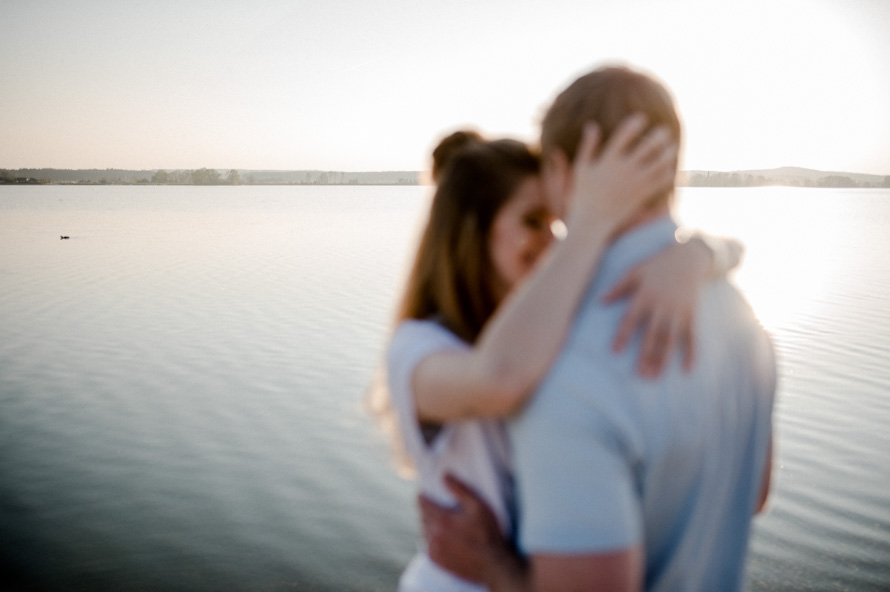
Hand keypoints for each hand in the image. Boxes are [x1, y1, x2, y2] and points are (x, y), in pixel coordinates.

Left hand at [418, 474, 509, 583]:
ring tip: (444, 522)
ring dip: (430, 525)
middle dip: (428, 510)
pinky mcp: (437, 562)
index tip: (428, 493)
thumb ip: (460, 489)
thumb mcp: (478, 506)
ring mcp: (434, 551)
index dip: (424, 496)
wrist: (494, 566)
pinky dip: (433, 539)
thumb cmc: (489, 533)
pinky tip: (445, 537)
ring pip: (424, 531)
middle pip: (422, 517)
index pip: (422, 503)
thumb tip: (444, 476)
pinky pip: (428, 545)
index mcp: (442, 521)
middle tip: (439, 506)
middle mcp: (433, 536)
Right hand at [567, 113, 676, 238]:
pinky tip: (668, 167)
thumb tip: (592, 125)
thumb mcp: (581, 169)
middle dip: (659, 135)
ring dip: (668, 151)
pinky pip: (662, 179)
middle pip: (649, 145)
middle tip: (663, 131)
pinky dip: (668, 171)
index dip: (636, 123)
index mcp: (608, 160)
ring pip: (661, 161)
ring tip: (670, 147)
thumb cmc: (583, 195)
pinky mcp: (643, 194)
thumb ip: (587, 146)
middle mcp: (624, 169)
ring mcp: (636, 182)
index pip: (626, 133)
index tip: (641, 119)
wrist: (592, 223)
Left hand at [603, 238, 713, 376]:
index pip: (631, 318)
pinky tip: (687, 370)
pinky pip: (692, 336)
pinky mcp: (692, 314)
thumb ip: (618, 287)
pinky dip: (692, 353)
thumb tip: (600, 302)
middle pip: (652, 334)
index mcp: (645, 295)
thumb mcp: (634, 271)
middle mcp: (662, 305)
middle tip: (640, 375)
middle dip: (646, 354)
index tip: (615, 352)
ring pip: (670, 339)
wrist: (688, 257)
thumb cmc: (656, 265)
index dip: (623, 335)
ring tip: (656, 376)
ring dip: (663, 359)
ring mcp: (678, 311)